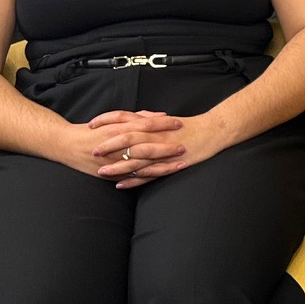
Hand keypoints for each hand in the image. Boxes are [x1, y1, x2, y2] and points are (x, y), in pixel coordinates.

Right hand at [55, 114, 175, 182]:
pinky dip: (147, 177)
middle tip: (183, 146)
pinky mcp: (112, 174)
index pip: (145, 125)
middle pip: (147, 146)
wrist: (65, 144)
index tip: (179, 123)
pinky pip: (133, 177)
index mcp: (118, 129)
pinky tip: (162, 176)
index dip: (163, 124)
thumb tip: (158, 115)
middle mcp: (117, 145)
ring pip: (143, 164)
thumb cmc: (91, 130)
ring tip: (180, 164)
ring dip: (163, 165)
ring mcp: (115, 162)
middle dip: (167, 147)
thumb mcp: (112, 119)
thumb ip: (135, 117)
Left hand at [86, 110, 232, 188]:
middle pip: (127, 138)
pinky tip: (120, 185)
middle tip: (93, 151)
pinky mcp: (169, 164)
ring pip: (135, 158)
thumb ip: (148, 120)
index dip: (106, 121)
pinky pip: (148, 174)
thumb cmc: (189, 126)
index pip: (124, 118)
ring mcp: (162, 150)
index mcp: (152, 122)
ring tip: (101, 172)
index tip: (91, 124)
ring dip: (117, 166)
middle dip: (108, 145)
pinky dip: (134, 180)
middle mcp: (155, 135)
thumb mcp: (166, 120)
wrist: (213, 131)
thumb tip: (131, 120)